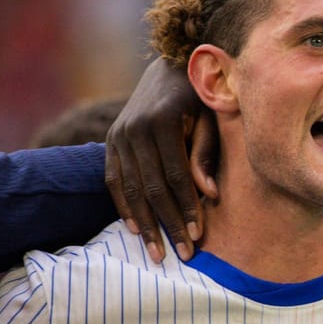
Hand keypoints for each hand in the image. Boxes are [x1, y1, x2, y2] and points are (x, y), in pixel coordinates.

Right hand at [105, 59, 216, 262]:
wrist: (169, 68)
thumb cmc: (201, 97)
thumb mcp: (211, 119)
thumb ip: (207, 154)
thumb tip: (210, 195)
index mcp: (162, 121)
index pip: (175, 175)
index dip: (187, 207)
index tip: (198, 236)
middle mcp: (134, 129)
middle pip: (151, 188)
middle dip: (168, 224)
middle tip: (182, 255)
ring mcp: (118, 135)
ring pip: (131, 189)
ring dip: (145, 225)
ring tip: (158, 254)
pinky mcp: (111, 141)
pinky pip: (114, 181)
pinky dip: (124, 207)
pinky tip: (136, 230)